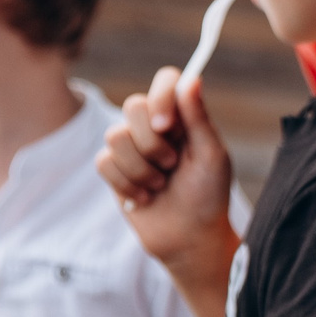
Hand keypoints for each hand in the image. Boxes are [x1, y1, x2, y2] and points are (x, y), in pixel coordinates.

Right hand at [98, 66, 235, 275]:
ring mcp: (132, 147)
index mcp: (184, 117)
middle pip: (133, 105)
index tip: (167, 127)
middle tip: (171, 165)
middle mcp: (156, 126)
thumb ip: (198, 117)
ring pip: (115, 136)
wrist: (189, 239)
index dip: (161, 97)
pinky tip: (144, 197)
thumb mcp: (211, 155)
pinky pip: (103, 162)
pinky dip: (126, 184)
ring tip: (160, 184)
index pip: (166, 81)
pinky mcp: (114, 170)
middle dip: (152, 143)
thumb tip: (193, 77)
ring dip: (140, 169)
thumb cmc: (208, 196)